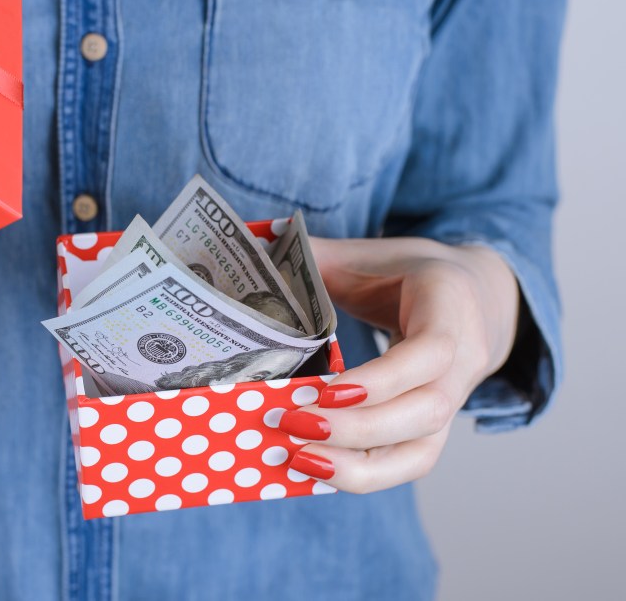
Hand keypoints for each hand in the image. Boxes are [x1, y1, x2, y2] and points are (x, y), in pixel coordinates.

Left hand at [278, 236, 519, 492]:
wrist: (471, 295)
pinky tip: (313, 469)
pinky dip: (363, 474)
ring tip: (296, 458)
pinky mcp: (436, 428)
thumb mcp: (367, 253)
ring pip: (422, 451)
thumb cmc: (406, 273)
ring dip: (358, 465)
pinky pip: (408, 463)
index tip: (327, 392)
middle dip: (358, 428)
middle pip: (427, 411)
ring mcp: (456, 401)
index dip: (382, 379)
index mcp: (450, 306)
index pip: (430, 353)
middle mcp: (465, 360)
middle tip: (292, 423)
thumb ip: (313, 254)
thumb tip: (251, 249)